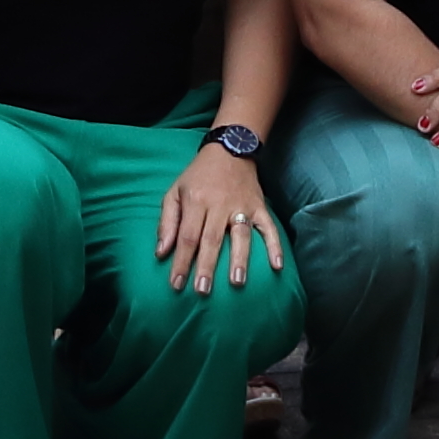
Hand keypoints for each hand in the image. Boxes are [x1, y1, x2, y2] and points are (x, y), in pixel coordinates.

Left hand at [152, 140, 282, 295]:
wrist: (230, 148)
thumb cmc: (198, 175)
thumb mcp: (175, 191)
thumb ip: (168, 222)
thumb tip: (161, 253)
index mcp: (196, 201)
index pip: (187, 236)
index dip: (181, 262)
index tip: (177, 285)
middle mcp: (219, 204)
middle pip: (212, 239)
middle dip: (207, 266)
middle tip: (202, 290)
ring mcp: (242, 206)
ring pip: (241, 235)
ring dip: (239, 259)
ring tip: (237, 282)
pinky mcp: (259, 206)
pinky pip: (268, 227)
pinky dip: (274, 245)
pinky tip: (277, 265)